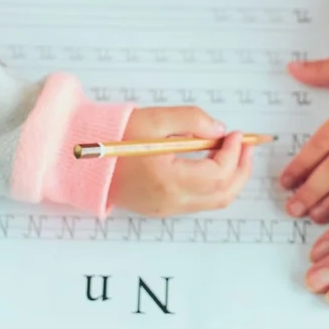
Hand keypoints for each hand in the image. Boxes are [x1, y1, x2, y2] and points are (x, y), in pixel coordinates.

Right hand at [111, 107, 255, 217]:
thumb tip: (219, 130)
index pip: (218, 174)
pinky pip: (198, 201)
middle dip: (241, 169)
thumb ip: (191, 120)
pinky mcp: (161, 209)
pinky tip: (211, 162)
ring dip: (230, 178)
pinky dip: (214, 184)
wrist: (83, 159)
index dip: (234, 153)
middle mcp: (170, 201)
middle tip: (245, 146)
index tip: (235, 134)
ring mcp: (166, 209)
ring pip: (214, 202)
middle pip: (223, 195)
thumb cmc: (114, 137)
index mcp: (169, 181)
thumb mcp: (155, 119)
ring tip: (231, 151)